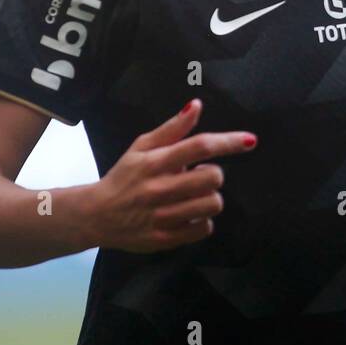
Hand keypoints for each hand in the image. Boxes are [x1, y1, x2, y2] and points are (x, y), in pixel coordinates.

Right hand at [87, 98, 255, 252]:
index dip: (228, 142)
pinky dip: (202, 222)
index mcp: (154, 162)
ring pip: (211, 204)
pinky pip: (203, 229)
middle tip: (199, 177)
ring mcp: (161, 216)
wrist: (95, 215)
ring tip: (194, 196)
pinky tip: (189, 215)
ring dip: (210, 198)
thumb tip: (196, 105)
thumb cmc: (124, 177)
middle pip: (212, 177)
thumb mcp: (141, 147)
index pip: (198, 147)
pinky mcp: (163, 239)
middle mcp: (158, 188)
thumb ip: (172, 128)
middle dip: (213, 175)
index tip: (250, 140)